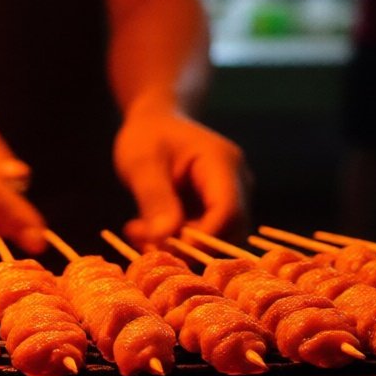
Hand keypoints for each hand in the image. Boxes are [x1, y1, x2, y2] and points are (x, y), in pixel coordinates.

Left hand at [114, 103, 247, 246]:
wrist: (156, 125)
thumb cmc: (148, 136)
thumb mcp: (141, 162)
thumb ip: (154, 198)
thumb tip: (162, 237)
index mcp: (222, 163)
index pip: (228, 210)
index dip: (204, 238)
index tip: (169, 250)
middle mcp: (236, 183)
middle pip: (230, 231)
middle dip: (189, 247)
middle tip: (144, 244)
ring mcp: (230, 198)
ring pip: (217, 240)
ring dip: (179, 247)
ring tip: (138, 233)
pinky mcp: (216, 212)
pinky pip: (205, 238)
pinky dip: (177, 243)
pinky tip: (145, 232)